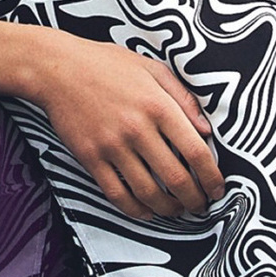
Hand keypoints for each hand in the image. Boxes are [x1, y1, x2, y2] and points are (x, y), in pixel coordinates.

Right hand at [21, 35, 224, 222]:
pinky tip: (146, 211)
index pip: (195, 151)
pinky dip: (135, 210)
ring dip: (168, 208)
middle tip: (200, 206)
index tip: (218, 189)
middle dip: (194, 200)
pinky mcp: (90, 158)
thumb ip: (184, 98)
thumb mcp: (152, 69)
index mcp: (158, 105)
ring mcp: (112, 146)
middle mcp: (137, 129)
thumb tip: (208, 131)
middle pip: (175, 178)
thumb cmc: (107, 64)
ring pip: (148, 192)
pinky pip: (116, 194)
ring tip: (177, 210)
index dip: (212, 177)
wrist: (57, 68)